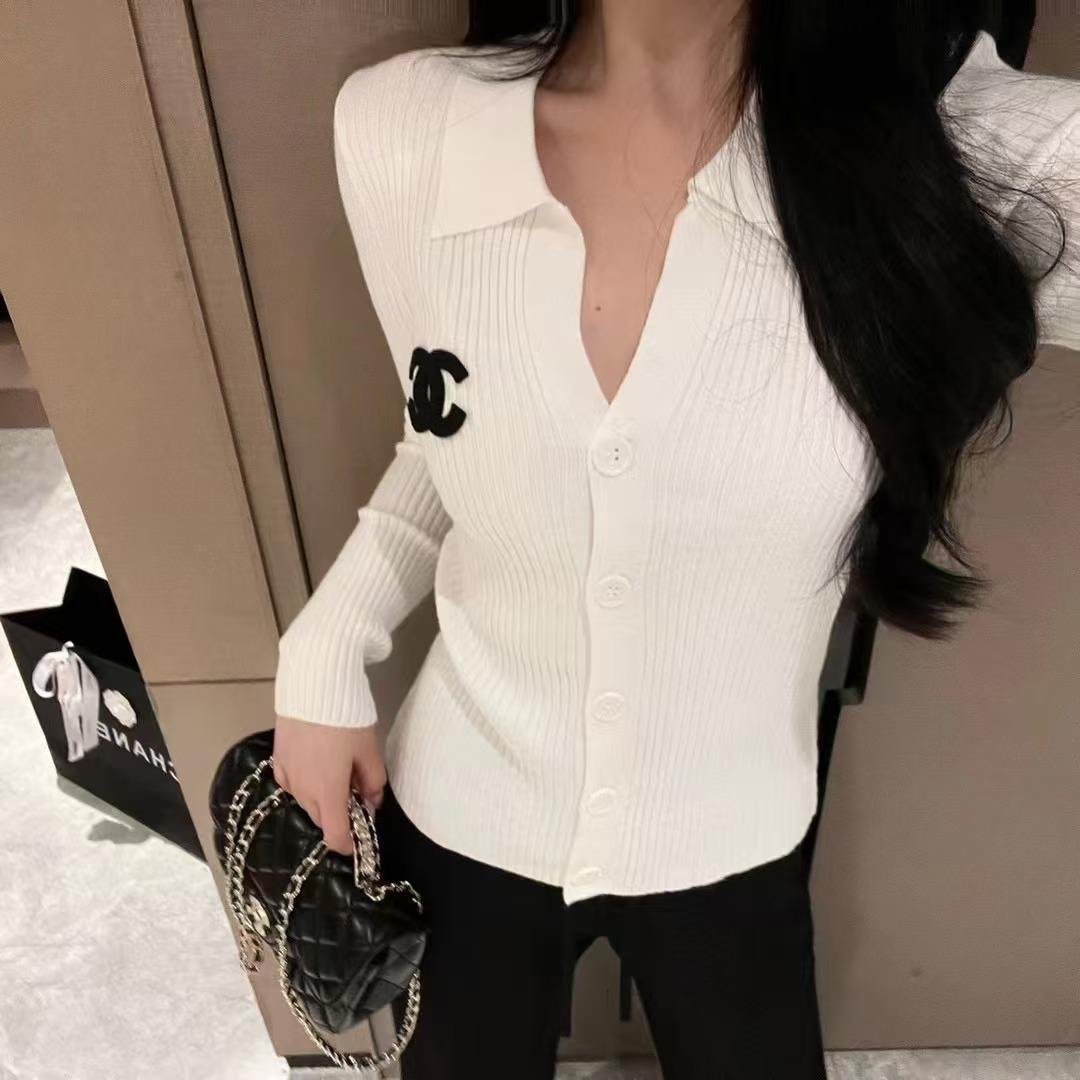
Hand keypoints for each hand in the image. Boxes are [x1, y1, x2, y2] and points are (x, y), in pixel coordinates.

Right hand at [271, 714, 386, 855]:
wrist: (314, 688)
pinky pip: (293, 783)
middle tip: (354, 791)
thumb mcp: (369, 751)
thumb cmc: (346, 720)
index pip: (334, 837)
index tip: (358, 841)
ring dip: (321, 797)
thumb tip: (372, 802)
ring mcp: (287, 776)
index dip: (348, 845)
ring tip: (336, 770)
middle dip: (338, 814)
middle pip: (322, 818)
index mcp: (328, 793)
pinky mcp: (277, 760)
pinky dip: (306, 782)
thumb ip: (373, 782)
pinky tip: (316, 764)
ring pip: (306, 801)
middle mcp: (303, 791)